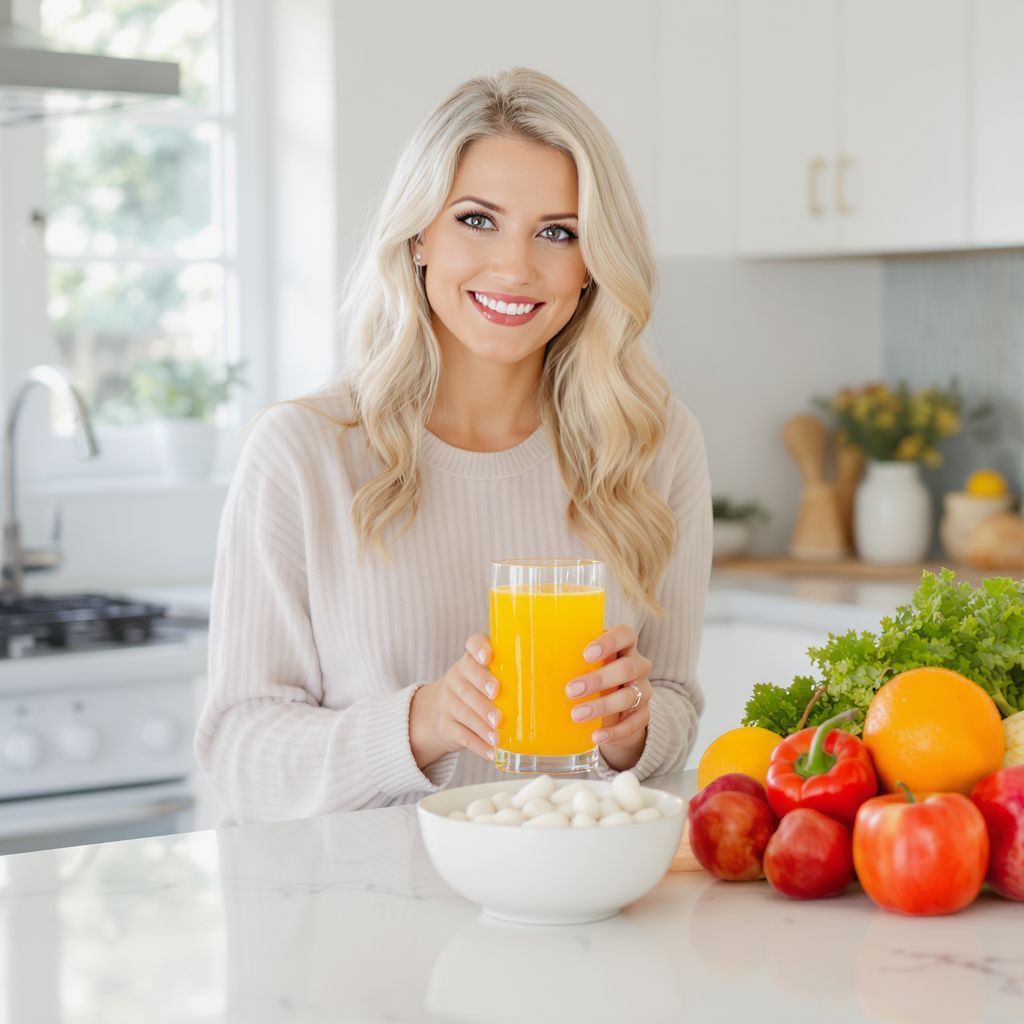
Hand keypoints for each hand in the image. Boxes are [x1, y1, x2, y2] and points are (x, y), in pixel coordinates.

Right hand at [409, 633, 499, 768]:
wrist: (438, 710)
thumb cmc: (478, 688)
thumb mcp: (487, 674)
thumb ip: (511, 673)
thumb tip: (553, 684)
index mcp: (471, 660)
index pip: (472, 645)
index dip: (479, 649)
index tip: (487, 657)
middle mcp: (457, 677)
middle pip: (467, 684)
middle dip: (483, 694)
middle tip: (497, 702)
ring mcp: (448, 702)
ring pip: (464, 711)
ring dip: (482, 724)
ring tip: (497, 735)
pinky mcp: (445, 725)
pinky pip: (461, 735)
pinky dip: (477, 745)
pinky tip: (492, 752)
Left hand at [565, 624, 651, 771]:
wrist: (614, 707)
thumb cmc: (588, 675)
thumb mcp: (578, 663)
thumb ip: (560, 657)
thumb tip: (509, 657)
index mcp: (623, 645)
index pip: (624, 634)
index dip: (609, 642)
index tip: (586, 654)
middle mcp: (637, 664)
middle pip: (627, 668)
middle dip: (599, 679)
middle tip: (570, 690)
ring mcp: (643, 690)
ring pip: (631, 696)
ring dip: (602, 706)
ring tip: (576, 715)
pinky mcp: (643, 714)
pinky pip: (636, 722)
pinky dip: (615, 731)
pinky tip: (596, 737)